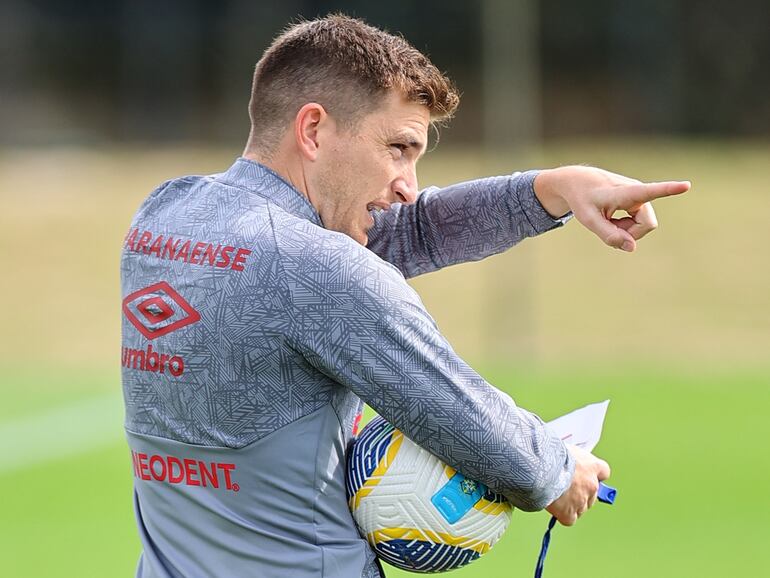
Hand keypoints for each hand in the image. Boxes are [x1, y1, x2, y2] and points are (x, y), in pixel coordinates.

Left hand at [534, 166, 689, 251]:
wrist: (579, 182)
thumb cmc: (582, 199)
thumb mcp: (588, 219)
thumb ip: (608, 234)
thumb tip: (632, 248)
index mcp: (625, 192)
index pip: (649, 191)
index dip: (668, 190)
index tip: (686, 185)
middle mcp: (638, 191)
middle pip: (647, 225)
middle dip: (630, 233)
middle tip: (608, 226)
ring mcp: (641, 196)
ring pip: (643, 226)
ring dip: (625, 229)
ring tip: (608, 219)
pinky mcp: (640, 201)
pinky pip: (639, 224)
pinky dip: (625, 227)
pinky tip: (613, 219)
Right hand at [545, 445, 610, 525]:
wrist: (540, 468)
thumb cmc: (549, 454)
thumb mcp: (565, 448)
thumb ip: (571, 458)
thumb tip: (565, 458)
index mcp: (592, 466)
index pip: (603, 472)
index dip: (594, 475)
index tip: (587, 475)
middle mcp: (592, 484)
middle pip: (593, 493)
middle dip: (582, 492)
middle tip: (567, 487)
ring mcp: (582, 500)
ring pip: (582, 507)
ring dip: (572, 504)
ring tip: (556, 496)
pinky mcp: (570, 513)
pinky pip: (570, 519)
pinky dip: (563, 515)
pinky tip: (555, 508)